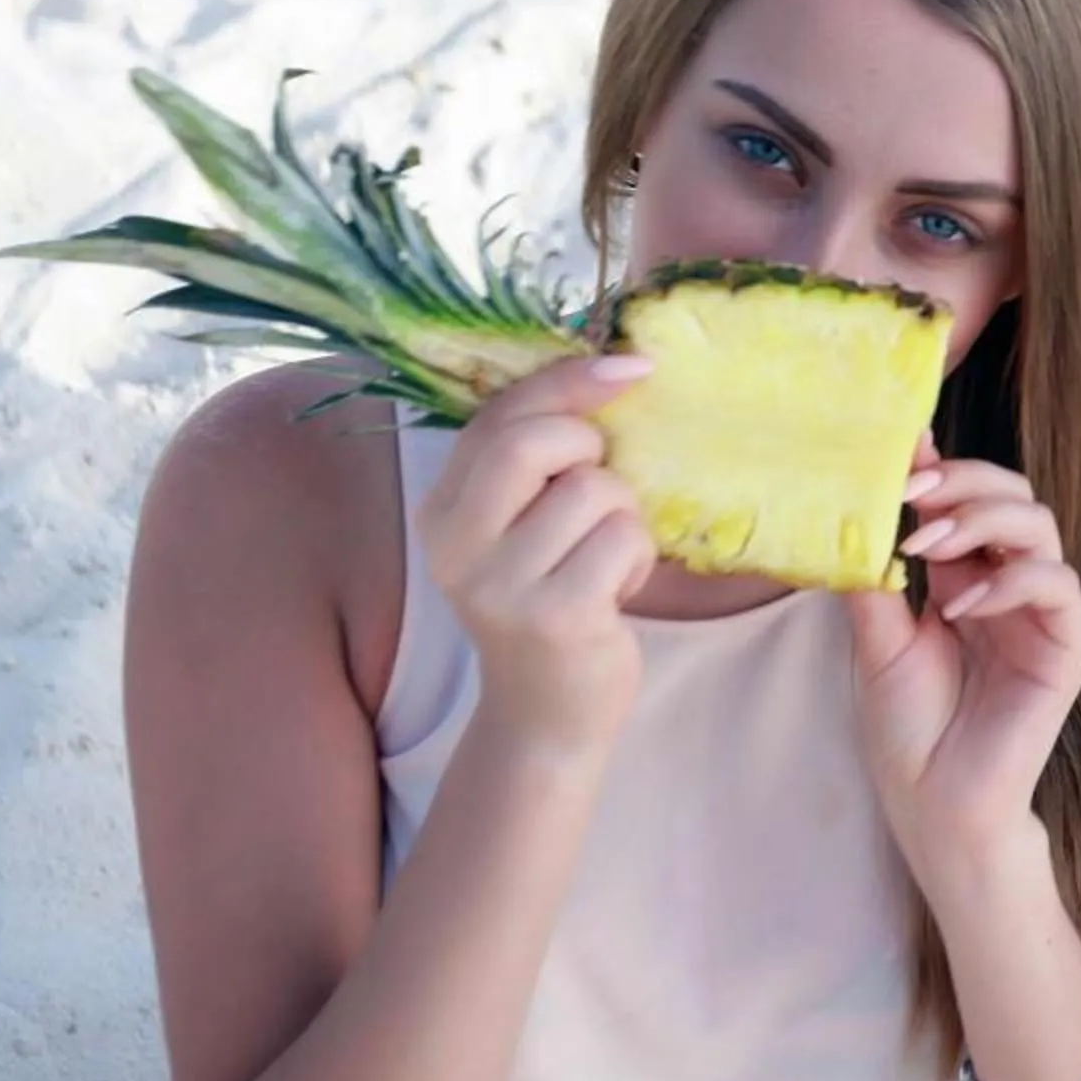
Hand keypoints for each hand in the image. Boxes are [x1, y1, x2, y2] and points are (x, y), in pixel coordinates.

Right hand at [411, 354, 657, 754]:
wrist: (549, 712)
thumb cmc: (553, 597)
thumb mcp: (526, 524)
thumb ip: (542, 458)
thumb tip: (618, 367)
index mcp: (442, 510)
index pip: (499, 417)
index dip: (566, 382)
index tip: (629, 367)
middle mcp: (456, 546)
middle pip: (533, 444)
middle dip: (589, 448)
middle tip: (599, 488)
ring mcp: (500, 584)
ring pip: (595, 492)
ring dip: (623, 518)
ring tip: (603, 559)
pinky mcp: (554, 616)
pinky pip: (623, 540)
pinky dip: (637, 558)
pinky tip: (615, 591)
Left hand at [846, 446, 1080, 893]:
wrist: (934, 806)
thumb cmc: (907, 731)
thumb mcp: (875, 639)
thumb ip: (877, 575)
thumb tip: (857, 505)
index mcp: (963, 576)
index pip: (966, 500)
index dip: (942, 466)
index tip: (903, 447)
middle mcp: (1007, 584)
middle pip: (1012, 494)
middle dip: (964, 482)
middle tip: (915, 494)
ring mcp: (1039, 614)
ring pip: (1040, 525)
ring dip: (983, 520)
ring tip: (928, 547)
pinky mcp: (1064, 648)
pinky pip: (1057, 586)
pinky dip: (1009, 581)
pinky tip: (960, 606)